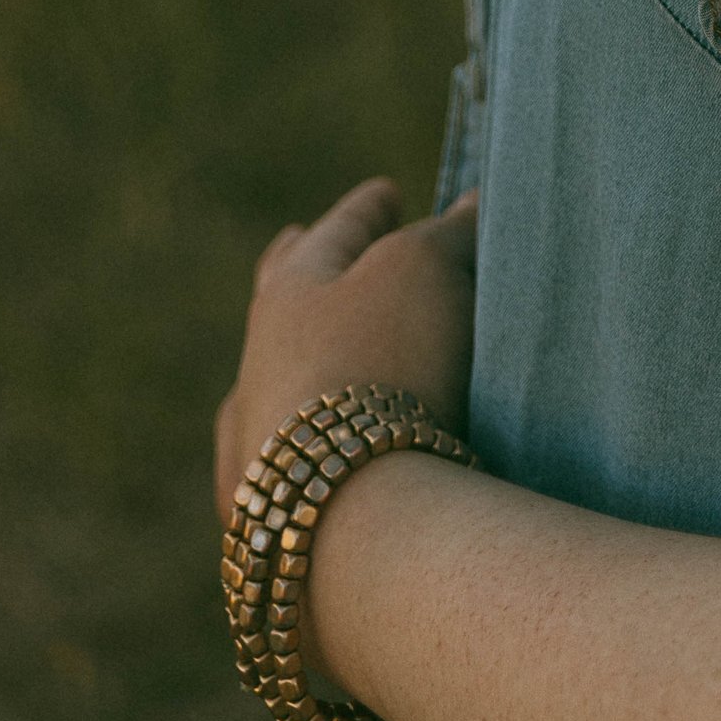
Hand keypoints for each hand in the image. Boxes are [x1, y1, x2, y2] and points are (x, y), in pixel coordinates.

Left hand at [214, 178, 477, 522]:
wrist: (352, 523)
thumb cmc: (387, 367)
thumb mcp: (424, 270)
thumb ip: (446, 233)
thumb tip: (469, 207)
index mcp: (286, 298)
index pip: (332, 236)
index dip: (365, 210)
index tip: (384, 192)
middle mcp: (256, 372)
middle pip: (278, 307)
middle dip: (299, 271)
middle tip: (297, 240)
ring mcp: (251, 454)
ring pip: (274, 387)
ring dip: (300, 362)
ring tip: (322, 354)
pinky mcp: (268, 527)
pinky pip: (284, 463)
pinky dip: (303, 439)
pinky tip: (314, 455)